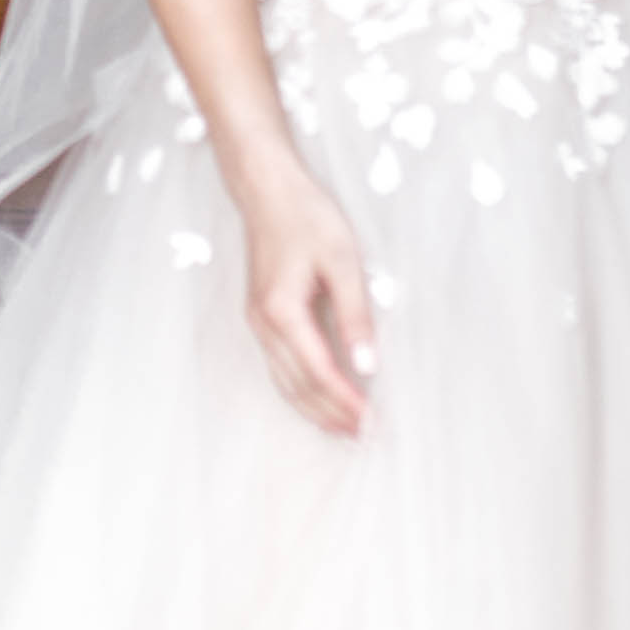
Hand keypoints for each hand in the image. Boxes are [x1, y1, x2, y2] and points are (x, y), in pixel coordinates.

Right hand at [232, 166, 376, 436]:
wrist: (267, 191)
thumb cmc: (306, 217)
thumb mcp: (342, 261)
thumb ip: (355, 315)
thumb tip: (367, 364)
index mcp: (282, 312)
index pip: (319, 372)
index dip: (346, 400)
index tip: (372, 421)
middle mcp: (263, 325)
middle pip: (298, 386)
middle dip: (331, 415)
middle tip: (364, 437)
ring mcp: (257, 324)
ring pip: (284, 382)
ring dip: (314, 409)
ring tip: (344, 429)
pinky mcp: (261, 318)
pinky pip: (279, 367)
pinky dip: (301, 390)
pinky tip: (319, 399)